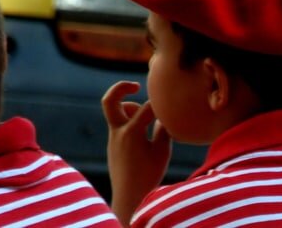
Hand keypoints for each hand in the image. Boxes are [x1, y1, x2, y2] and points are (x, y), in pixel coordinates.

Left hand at [102, 81, 171, 225]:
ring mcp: (113, 138)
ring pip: (115, 111)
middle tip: (136, 85)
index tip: (172, 108)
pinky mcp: (114, 144)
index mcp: (132, 132)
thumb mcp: (162, 150)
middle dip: (121, 87)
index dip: (161, 105)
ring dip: (128, 106)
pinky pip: (119, 124)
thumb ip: (163, 129)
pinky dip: (130, 120)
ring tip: (144, 114)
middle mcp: (118, 132)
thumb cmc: (148, 175)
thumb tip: (164, 116)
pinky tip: (143, 128)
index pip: (147, 107)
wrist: (129, 196)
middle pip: (110, 100)